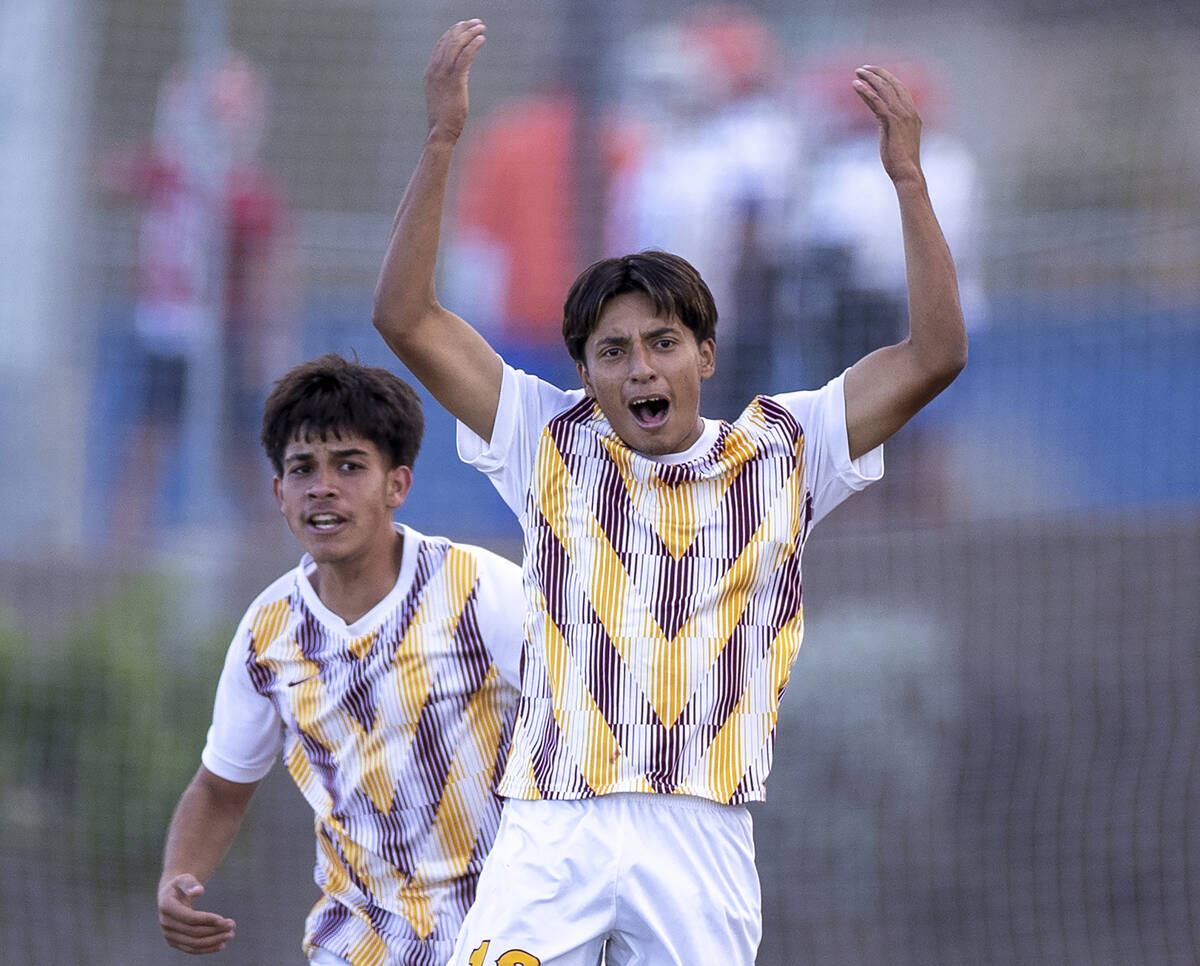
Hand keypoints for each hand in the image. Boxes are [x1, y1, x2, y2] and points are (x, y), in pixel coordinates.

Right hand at [158, 873, 235, 954]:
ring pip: (193, 943)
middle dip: (214, 930)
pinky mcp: (174, 942)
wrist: (170, 896)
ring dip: (213, 941)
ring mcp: (169, 935)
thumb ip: (190, 883)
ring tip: (230, 935)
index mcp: (166, 906)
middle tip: (232, 925)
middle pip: (193, 932)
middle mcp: (165, 923)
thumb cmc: (180, 885)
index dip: (207, 919)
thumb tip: (199, 890)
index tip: (223, 919)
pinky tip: (221, 945)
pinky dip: (206, 948)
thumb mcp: (184, 879)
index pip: (189, 918)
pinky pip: (191, 949)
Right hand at [424, 19, 486, 143]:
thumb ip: (448, 82)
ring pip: (457, 46)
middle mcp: (435, 70)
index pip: (441, 44)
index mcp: (430, 72)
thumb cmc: (444, 119)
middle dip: (463, 28)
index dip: (453, 32)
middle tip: (477, 22)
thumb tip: (459, 76)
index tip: (465, 25)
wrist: (440, 133)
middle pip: (449, 40)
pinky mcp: (455, 83)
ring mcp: (444, 76)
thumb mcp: (442, 96)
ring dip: (470, 33)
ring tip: (481, 27)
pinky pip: (464, 58)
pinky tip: (482, 39)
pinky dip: (473, 46)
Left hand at [852, 66, 923, 187]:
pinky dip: (865, 92)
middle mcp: (909, 111)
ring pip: (885, 89)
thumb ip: (893, 125)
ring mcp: (902, 115)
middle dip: (878, 73)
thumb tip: (884, 121)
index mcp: (913, 114)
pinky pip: (876, 102)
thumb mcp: (898, 138)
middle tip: (863, 68)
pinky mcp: (891, 122)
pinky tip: (856, 85)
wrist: (907, 172)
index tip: (875, 73)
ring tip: (858, 72)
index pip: (901, 89)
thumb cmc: (901, 161)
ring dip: (870, 78)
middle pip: (893, 84)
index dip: (887, 78)